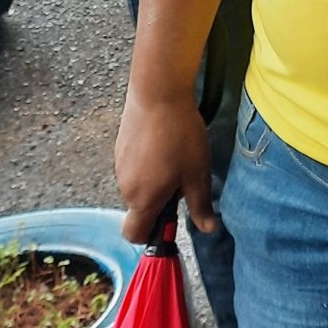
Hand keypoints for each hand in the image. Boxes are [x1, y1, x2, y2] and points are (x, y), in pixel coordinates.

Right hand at [115, 88, 214, 241]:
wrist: (157, 93)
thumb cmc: (180, 136)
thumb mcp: (197, 173)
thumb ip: (200, 205)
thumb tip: (208, 229)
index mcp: (143, 199)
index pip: (134, 234)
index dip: (152, 235)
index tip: (172, 219)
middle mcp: (125, 187)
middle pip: (140, 208)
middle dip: (160, 201)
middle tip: (183, 178)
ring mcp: (119, 166)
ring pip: (138, 186)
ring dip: (154, 180)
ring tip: (175, 155)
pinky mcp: (119, 147)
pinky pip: (134, 166)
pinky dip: (147, 163)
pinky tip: (164, 142)